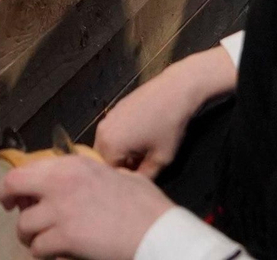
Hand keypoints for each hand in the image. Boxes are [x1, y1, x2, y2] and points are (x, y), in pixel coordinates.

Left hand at [0, 154, 173, 259]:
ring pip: (24, 227)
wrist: (155, 233)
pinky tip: (60, 255)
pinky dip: (46, 255)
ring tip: (46, 243)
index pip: (25, 169)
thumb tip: (89, 180)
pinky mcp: (63, 238)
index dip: (16, 186)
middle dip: (13, 207)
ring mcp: (59, 211)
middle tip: (23, 220)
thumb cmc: (145, 205)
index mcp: (73, 165)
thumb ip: (96, 175)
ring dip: (33, 237)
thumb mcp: (119, 176)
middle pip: (12, 189)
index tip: (17, 197)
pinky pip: (39, 249)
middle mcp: (60, 182)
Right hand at [94, 46, 235, 177]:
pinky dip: (123, 139)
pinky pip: (113, 132)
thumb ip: (143, 178)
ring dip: (122, 153)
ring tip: (143, 153)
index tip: (140, 181)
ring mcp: (107, 118)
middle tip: (142, 168)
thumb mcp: (160, 160)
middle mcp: (101, 131)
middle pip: (105, 160)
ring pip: (109, 146)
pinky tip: (143, 138)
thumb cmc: (169, 126)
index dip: (125, 181)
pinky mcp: (115, 109)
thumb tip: (135, 186)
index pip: (109, 175)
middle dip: (121, 167)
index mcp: (108, 145)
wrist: (175, 90)